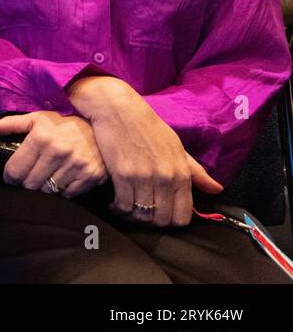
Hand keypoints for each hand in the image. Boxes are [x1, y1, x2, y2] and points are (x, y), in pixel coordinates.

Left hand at [0, 111, 106, 197]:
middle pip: (30, 185)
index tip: (11, 177)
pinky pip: (68, 194)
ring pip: (48, 192)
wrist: (101, 125)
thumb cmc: (63, 123)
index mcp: (41, 138)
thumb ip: (9, 124)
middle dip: (26, 183)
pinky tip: (62, 178)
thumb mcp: (36, 119)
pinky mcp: (91, 176)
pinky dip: (62, 190)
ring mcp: (76, 166)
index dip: (10, 178)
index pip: (15, 171)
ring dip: (44, 188)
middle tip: (29, 177)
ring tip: (46, 177)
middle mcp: (58, 153)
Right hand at [69, 75, 222, 227]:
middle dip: (151, 221)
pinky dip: (118, 208)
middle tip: (142, 213)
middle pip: (161, 219)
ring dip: (133, 216)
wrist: (119, 109)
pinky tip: (115, 202)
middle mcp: (165, 178)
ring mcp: (143, 177)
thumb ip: (195, 172)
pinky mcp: (122, 175)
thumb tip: (217, 189)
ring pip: (141, 215)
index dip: (171, 221)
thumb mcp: (176, 147)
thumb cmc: (148, 126)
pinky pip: (123, 205)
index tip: (161, 215)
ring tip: (127, 209)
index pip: (183, 216)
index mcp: (181, 173)